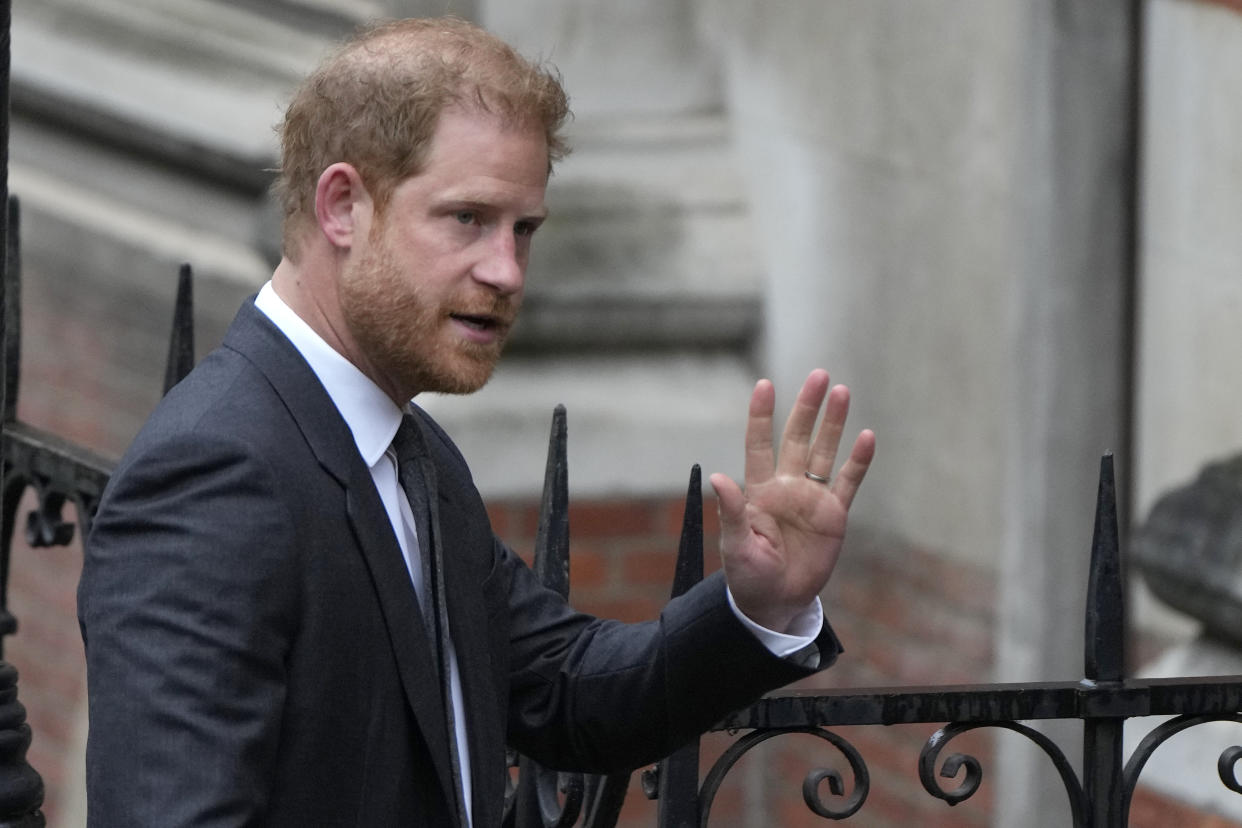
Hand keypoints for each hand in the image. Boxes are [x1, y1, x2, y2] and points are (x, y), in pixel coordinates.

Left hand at [710, 369, 875, 633]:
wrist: (776, 601)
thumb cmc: (749, 575)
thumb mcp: (736, 545)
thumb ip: (732, 511)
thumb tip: (717, 478)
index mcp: (758, 490)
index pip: (759, 444)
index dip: (762, 415)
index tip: (765, 384)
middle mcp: (786, 486)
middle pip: (798, 438)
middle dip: (807, 407)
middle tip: (820, 375)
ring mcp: (812, 498)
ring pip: (825, 452)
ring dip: (833, 423)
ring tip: (842, 391)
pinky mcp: (834, 514)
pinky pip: (848, 482)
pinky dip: (858, 461)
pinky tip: (866, 437)